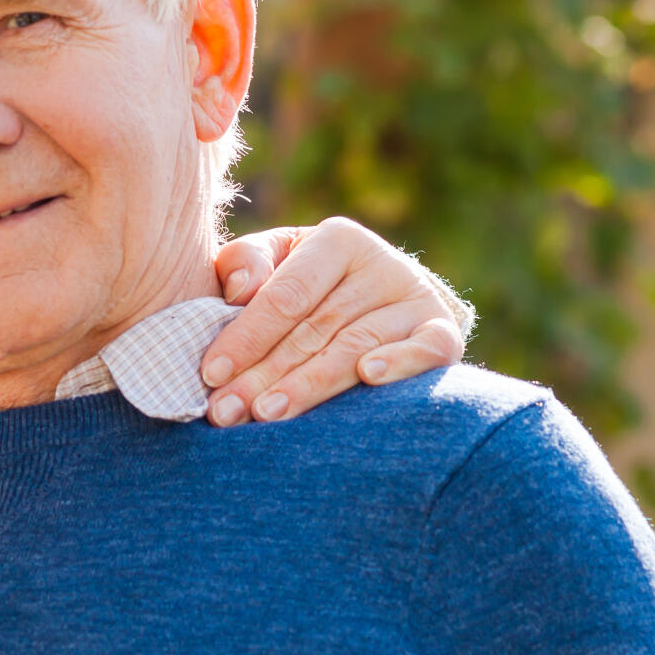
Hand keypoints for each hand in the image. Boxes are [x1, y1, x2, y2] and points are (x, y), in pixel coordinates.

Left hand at [200, 217, 469, 426]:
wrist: (387, 297)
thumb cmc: (309, 283)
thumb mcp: (274, 260)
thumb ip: (244, 263)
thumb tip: (239, 289)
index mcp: (337, 240)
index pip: (284, 296)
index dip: (244, 336)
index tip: (210, 374)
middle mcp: (382, 263)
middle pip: (314, 329)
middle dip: (263, 375)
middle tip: (226, 412)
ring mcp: (415, 299)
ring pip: (355, 347)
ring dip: (310, 384)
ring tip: (268, 414)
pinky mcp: (443, 333)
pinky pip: (426, 349)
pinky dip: (399, 362)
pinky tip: (368, 377)